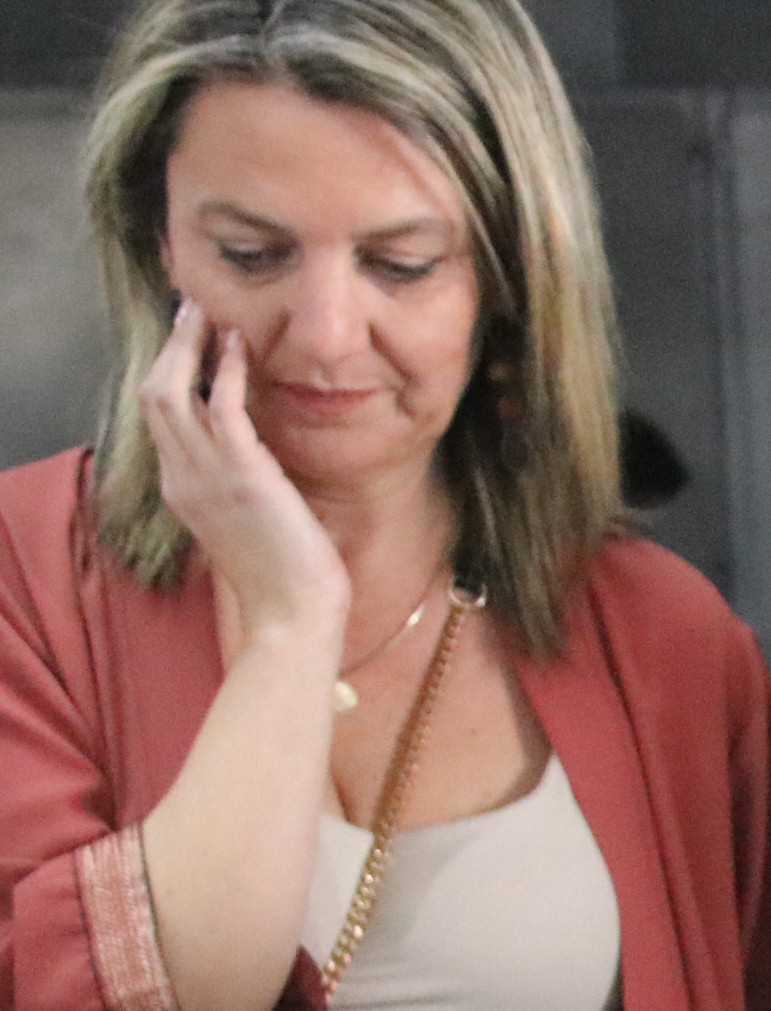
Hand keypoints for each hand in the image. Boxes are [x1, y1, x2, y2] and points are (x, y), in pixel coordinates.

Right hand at [137, 302, 344, 660]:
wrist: (292, 615)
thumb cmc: (284, 577)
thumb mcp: (249, 523)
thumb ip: (239, 487)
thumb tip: (257, 461)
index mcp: (182, 489)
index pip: (160, 419)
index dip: (169, 374)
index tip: (188, 343)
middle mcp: (183, 477)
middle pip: (154, 394)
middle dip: (170, 348)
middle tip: (190, 310)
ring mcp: (206, 476)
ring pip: (173, 392)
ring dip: (189, 347)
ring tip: (207, 313)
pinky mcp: (242, 476)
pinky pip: (223, 408)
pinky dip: (227, 371)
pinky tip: (239, 346)